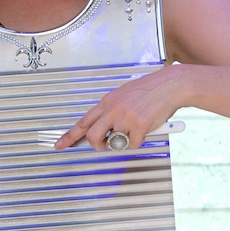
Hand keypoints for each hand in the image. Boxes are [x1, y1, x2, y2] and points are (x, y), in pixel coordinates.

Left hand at [54, 66, 182, 150]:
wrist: (170, 85)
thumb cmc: (150, 90)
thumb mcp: (124, 96)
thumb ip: (112, 111)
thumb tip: (104, 129)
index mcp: (107, 102)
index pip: (82, 122)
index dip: (69, 136)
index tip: (59, 145)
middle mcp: (113, 110)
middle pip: (92, 136)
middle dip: (97, 145)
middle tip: (105, 145)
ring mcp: (125, 118)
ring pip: (113, 143)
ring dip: (121, 143)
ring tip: (132, 132)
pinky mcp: (139, 126)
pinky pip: (132, 145)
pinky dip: (137, 142)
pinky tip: (144, 130)